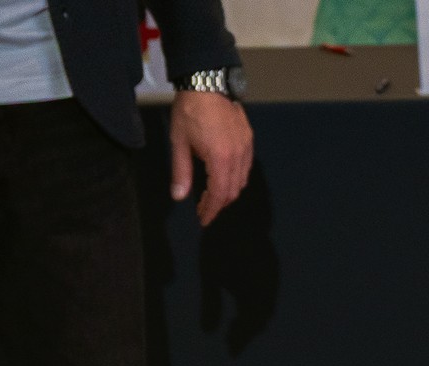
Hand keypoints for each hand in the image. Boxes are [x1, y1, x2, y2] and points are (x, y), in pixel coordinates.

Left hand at [169, 89, 252, 225]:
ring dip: (228, 192)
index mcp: (220, 159)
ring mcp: (246, 148)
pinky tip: (223, 175)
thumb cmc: (190, 110)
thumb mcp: (179, 142)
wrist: (208, 83)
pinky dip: (235, 177)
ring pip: (241, 181)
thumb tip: (179, 196)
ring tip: (213, 194)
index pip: (219, 194)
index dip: (211, 210)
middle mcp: (238, 157)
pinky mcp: (248, 140)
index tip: (203, 219)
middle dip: (219, 203)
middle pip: (233, 191)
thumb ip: (181, 171)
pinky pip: (245, 167)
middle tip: (205, 208)